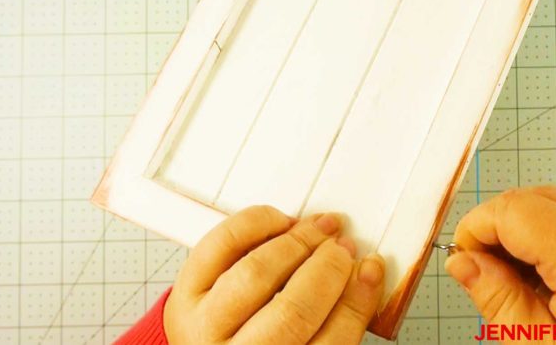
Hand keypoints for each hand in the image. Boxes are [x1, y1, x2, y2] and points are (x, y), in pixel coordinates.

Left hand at [164, 205, 384, 344]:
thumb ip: (329, 320)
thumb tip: (363, 272)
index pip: (331, 342)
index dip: (358, 299)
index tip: (371, 268)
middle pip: (293, 310)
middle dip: (329, 269)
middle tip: (344, 248)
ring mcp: (203, 325)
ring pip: (257, 274)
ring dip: (296, 243)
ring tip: (317, 231)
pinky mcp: (184, 292)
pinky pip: (221, 245)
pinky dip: (255, 224)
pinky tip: (279, 222)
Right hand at [445, 186, 555, 342]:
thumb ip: (500, 301)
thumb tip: (464, 264)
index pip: (510, 208)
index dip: (476, 229)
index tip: (466, 261)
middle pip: (529, 198)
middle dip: (496, 229)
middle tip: (489, 277)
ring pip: (551, 204)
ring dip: (522, 234)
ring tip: (522, 286)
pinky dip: (550, 237)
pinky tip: (551, 281)